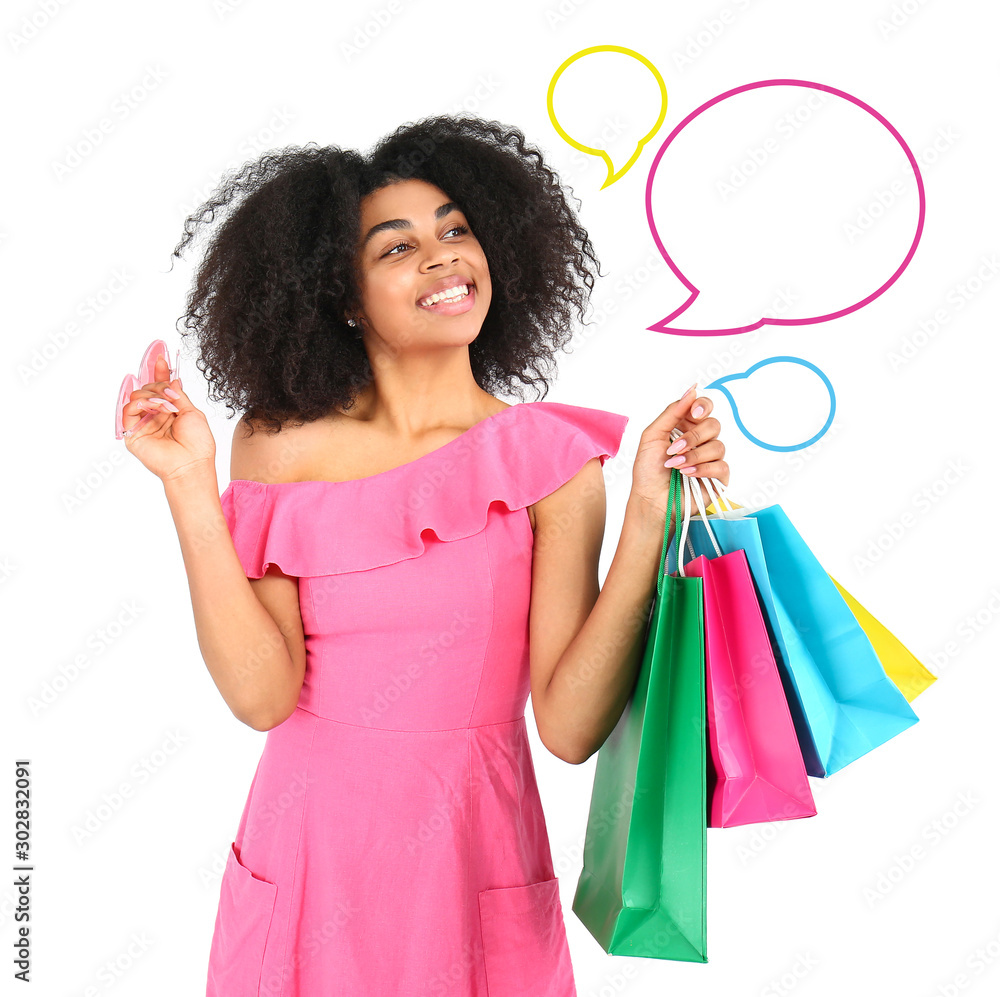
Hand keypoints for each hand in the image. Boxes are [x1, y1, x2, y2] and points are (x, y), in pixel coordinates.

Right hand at [121, 355, 216, 481]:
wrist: (192, 464)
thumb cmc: (197, 444)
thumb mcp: (192, 412)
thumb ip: (178, 395)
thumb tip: (172, 380)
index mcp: (169, 412)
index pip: (159, 389)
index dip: (159, 373)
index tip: (162, 358)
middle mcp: (155, 417)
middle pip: (147, 389)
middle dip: (160, 385)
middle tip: (173, 393)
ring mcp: (143, 424)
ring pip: (137, 396)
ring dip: (154, 395)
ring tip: (169, 406)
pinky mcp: (132, 433)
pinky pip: (128, 410)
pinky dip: (143, 403)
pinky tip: (158, 408)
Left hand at [630, 385, 729, 522]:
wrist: (650, 499)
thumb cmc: (647, 471)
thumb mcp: (652, 436)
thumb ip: (672, 412)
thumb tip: (692, 390)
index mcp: (685, 427)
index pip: (704, 407)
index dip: (703, 406)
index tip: (693, 413)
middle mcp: (700, 440)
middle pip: (714, 425)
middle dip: (693, 437)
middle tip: (674, 449)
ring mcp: (710, 459)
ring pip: (718, 446)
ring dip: (694, 456)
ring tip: (676, 466)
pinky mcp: (718, 478)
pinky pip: (722, 466)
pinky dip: (703, 469)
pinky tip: (688, 475)